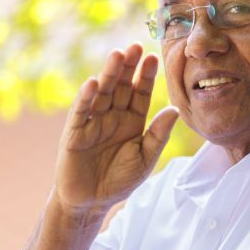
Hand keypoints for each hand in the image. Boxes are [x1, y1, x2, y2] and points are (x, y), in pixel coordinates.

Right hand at [53, 43, 178, 217]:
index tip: (155, 57)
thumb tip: (174, 111)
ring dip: (109, 74)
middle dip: (129, 67)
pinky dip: (86, 97)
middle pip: (121, 86)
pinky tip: (93, 83)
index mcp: (132, 120)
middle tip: (136, 46)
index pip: (140, 93)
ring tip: (117, 55)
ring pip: (102, 92)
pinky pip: (81, 111)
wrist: (91, 202)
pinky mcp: (74, 131)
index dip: (147, 76)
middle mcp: (112, 116)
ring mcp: (93, 121)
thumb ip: (158, 135)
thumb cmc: (119, 180)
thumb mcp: (145, 158)